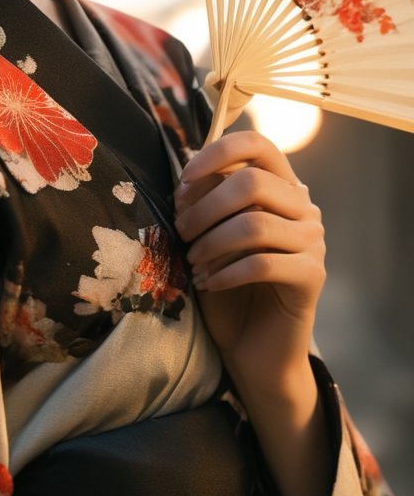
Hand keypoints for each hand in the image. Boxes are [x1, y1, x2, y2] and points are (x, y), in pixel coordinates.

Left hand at [174, 130, 326, 405]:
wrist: (253, 350)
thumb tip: (185, 181)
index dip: (217, 155)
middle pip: (254, 182)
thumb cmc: (227, 289)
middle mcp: (304, 209)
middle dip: (206, 206)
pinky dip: (226, 273)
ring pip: (255, 225)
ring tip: (193, 262)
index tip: (182, 182)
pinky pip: (264, 263)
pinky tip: (208, 285)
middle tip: (181, 233)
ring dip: (212, 243)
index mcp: (281, 188)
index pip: (259, 145)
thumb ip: (205, 206)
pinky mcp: (312, 276)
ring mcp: (313, 242)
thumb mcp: (208, 240)